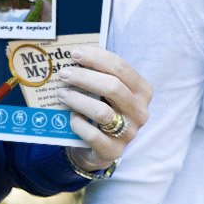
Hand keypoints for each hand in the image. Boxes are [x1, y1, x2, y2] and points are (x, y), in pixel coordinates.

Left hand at [57, 46, 151, 171]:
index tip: (75, 53)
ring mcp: (129, 133)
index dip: (96, 58)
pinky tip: (70, 118)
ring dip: (78, 99)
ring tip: (61, 93)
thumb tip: (74, 56)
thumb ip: (98, 74)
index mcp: (142, 91)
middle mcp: (140, 111)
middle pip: (113, 87)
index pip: (121, 67)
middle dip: (84, 77)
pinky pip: (93, 135)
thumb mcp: (106, 91)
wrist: (98, 147)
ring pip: (102, 112)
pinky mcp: (113, 151)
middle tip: (63, 73)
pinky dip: (79, 124)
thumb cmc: (102, 109)